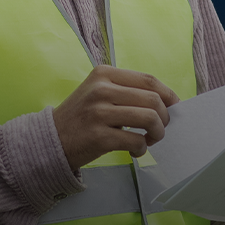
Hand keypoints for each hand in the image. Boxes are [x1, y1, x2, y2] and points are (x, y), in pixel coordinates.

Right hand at [52, 65, 178, 169]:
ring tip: (150, 139)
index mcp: (105, 74)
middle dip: (164, 116)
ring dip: (157, 132)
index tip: (174, 106)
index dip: (167, 94)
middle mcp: (101, 89)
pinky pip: (136, 140)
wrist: (50, 140)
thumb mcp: (99, 92)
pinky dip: (142, 148)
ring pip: (148, 118)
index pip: (148, 79)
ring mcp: (99, 112)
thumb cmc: (81, 117)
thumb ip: (127, 91)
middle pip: (152, 98)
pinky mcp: (99, 136)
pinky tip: (135, 150)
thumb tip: (166, 101)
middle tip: (160, 128)